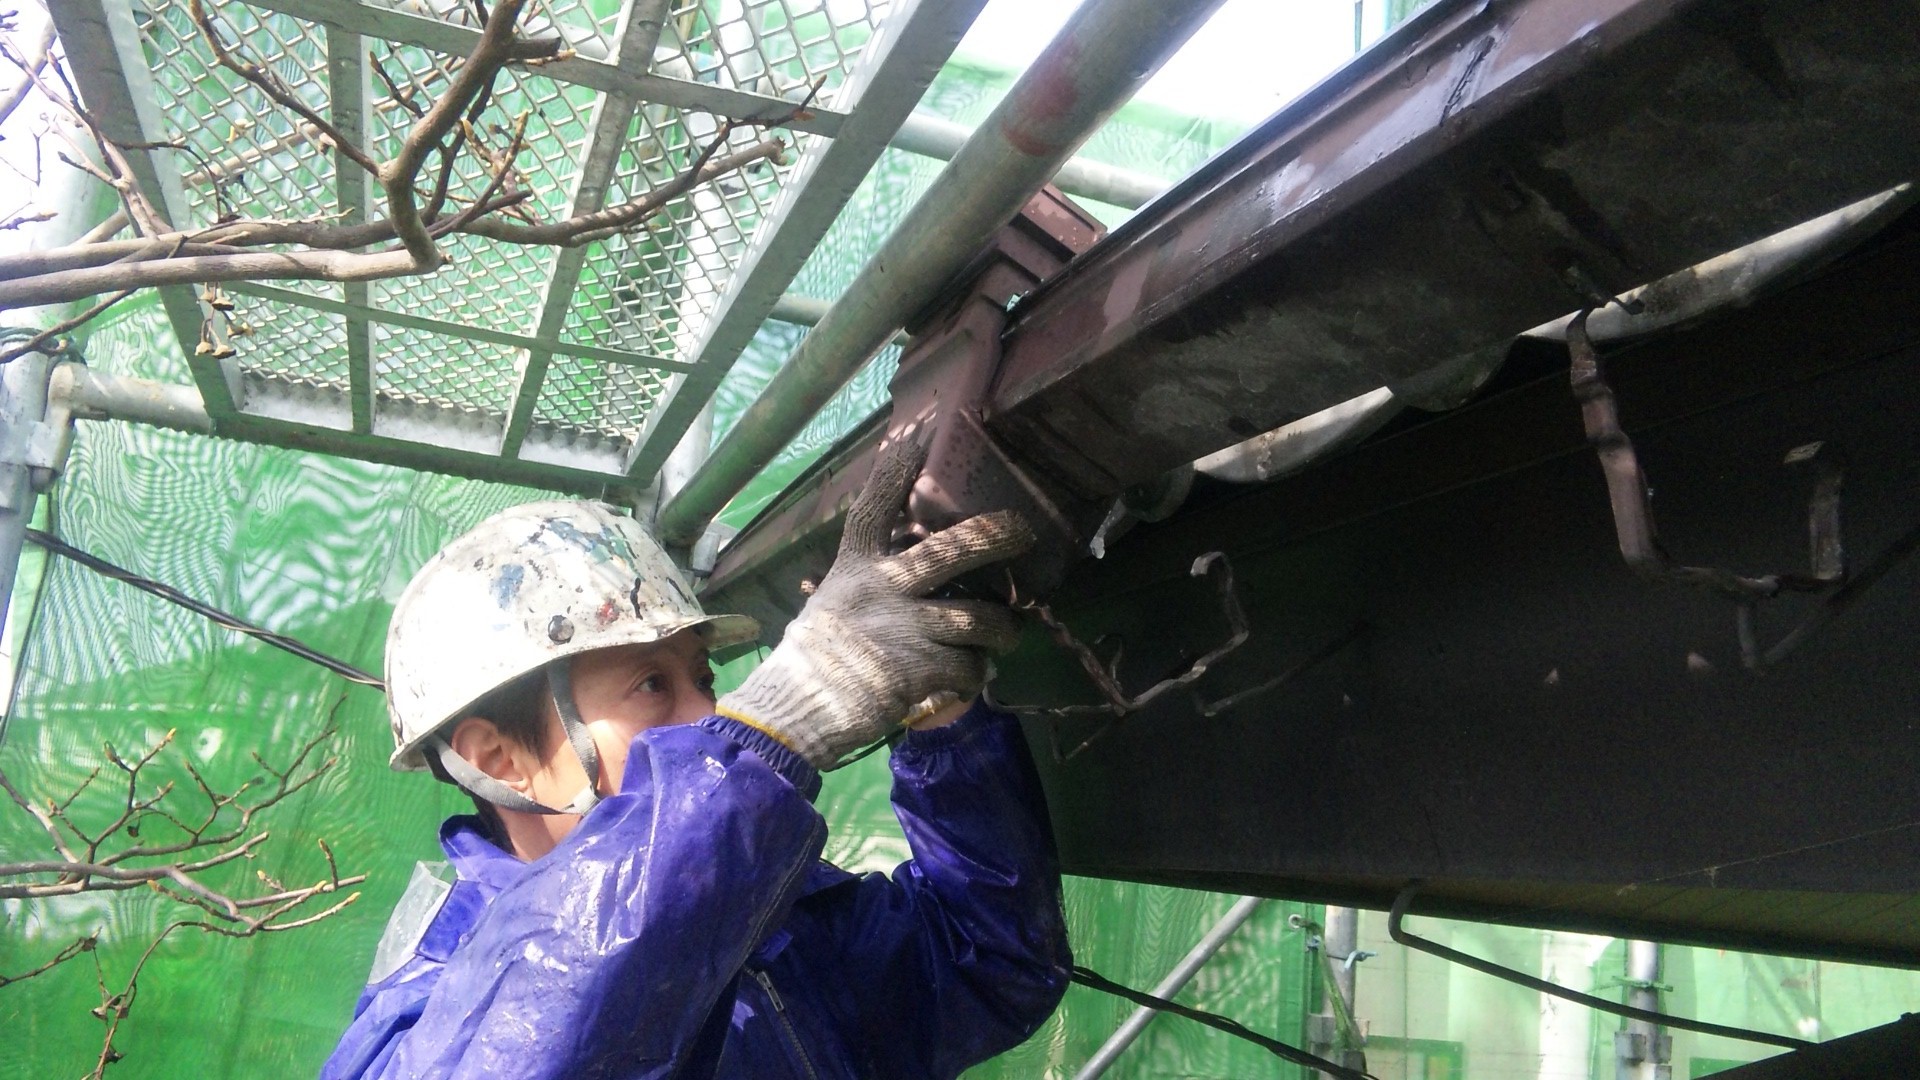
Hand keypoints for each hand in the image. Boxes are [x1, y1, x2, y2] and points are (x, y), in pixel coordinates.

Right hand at [716, 443, 1031, 769]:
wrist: (794, 711)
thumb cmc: (814, 661)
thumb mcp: (835, 604)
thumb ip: (871, 585)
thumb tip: (914, 575)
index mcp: (856, 568)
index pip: (875, 507)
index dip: (897, 469)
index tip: (918, 430)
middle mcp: (883, 588)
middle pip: (953, 549)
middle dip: (997, 536)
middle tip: (1024, 532)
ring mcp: (904, 626)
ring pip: (981, 618)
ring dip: (1001, 631)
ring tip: (1005, 636)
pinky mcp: (919, 667)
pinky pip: (971, 666)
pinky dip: (976, 675)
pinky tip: (968, 678)